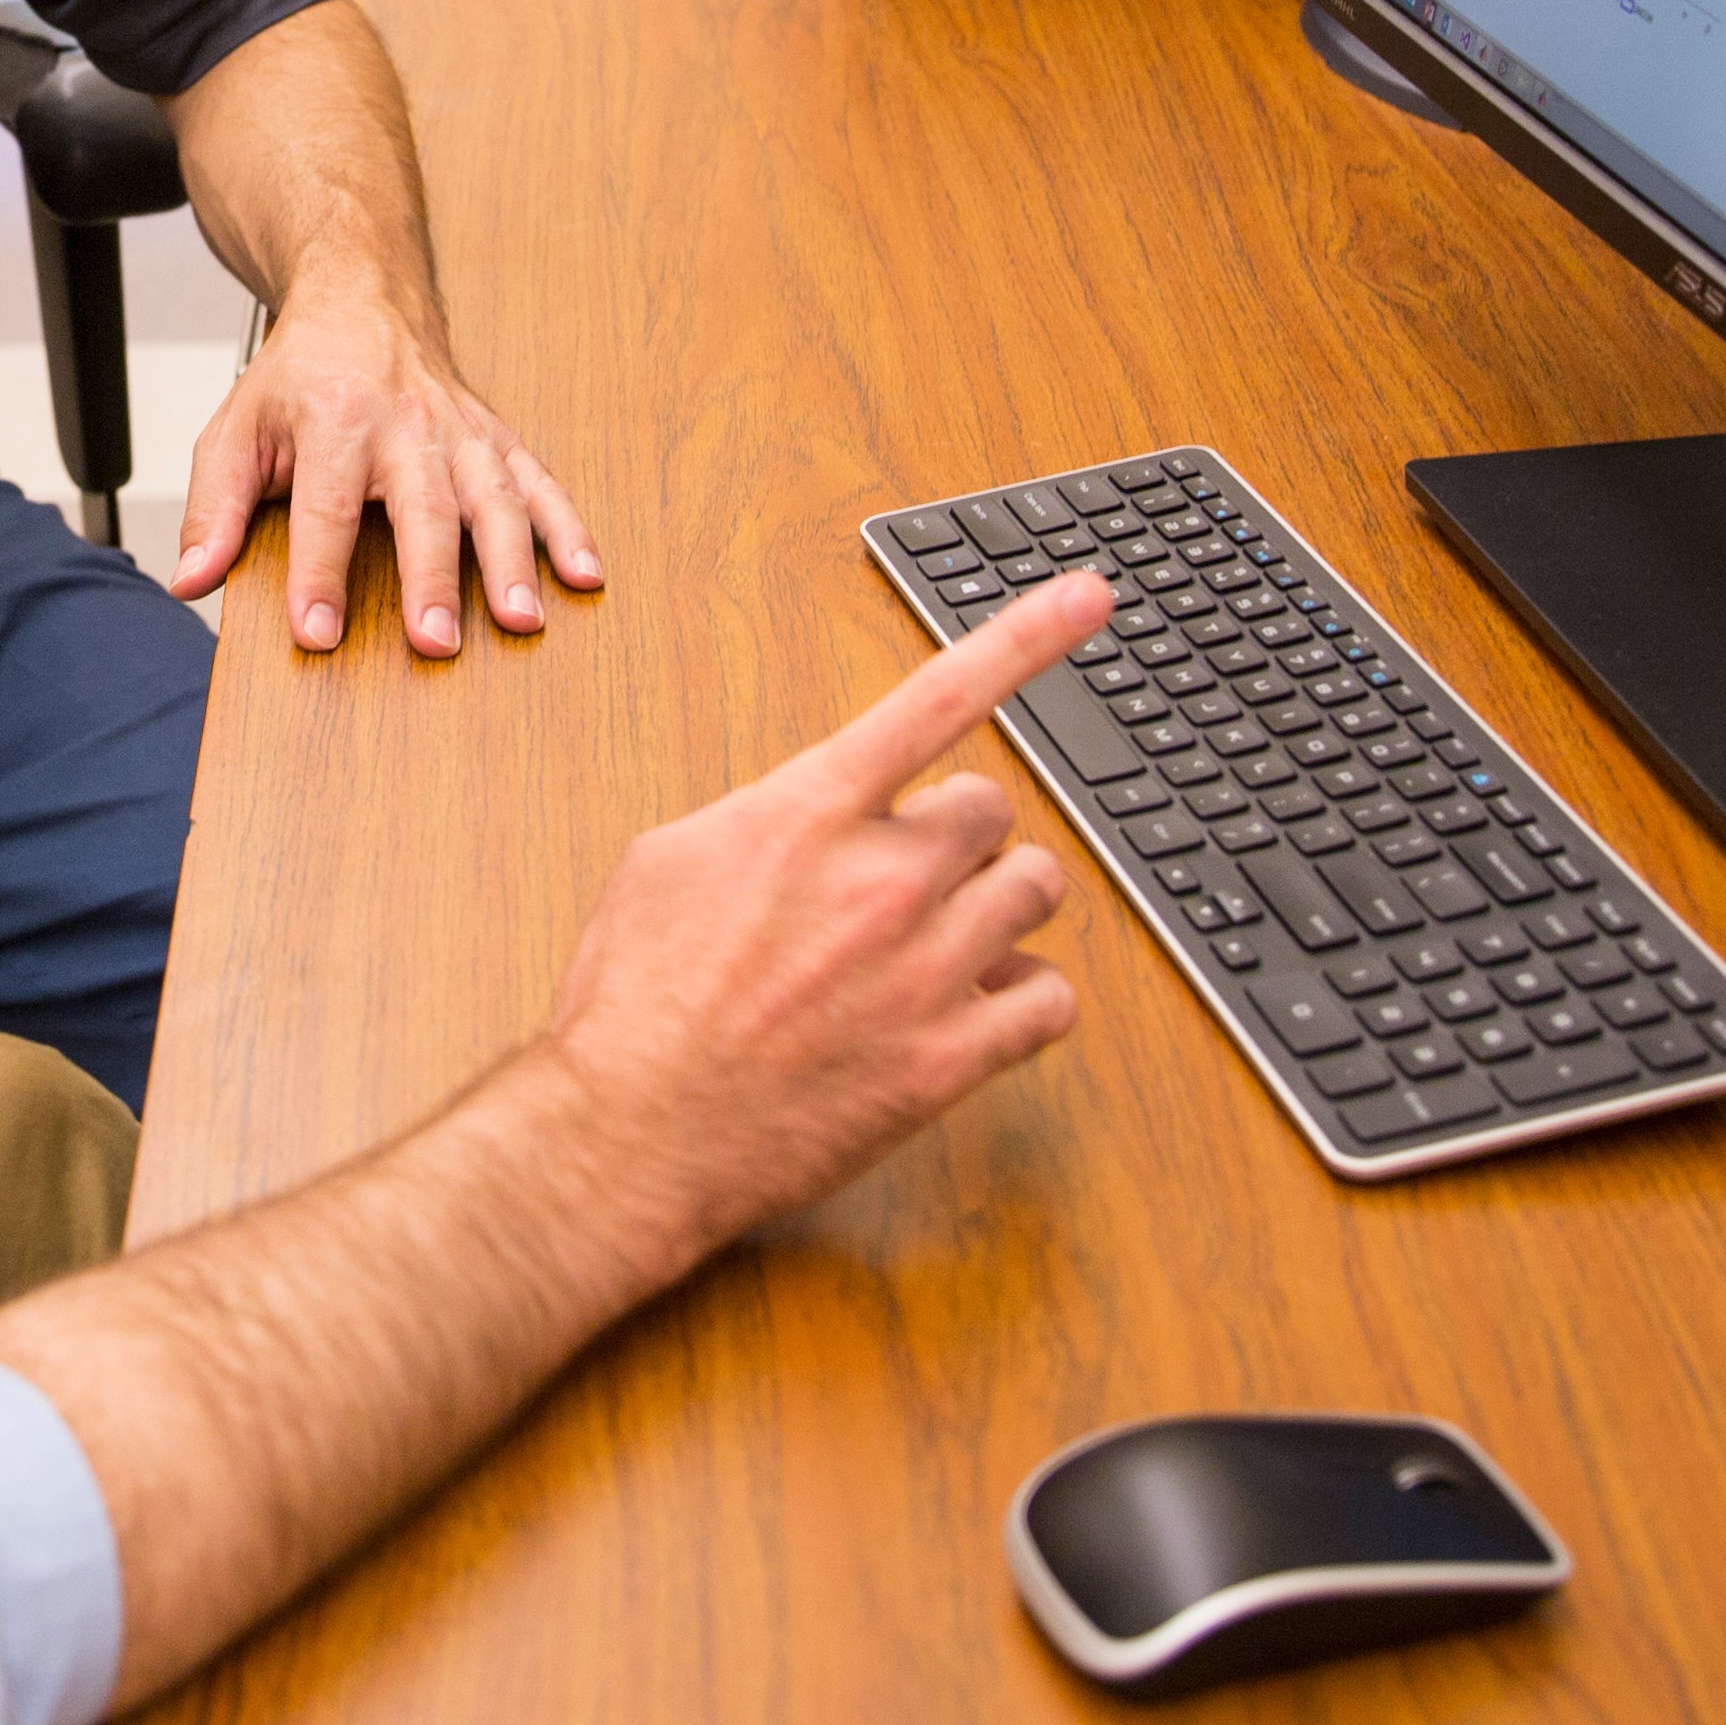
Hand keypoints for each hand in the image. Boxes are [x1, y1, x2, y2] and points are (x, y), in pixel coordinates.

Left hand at [162, 281, 603, 660]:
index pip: (324, 507)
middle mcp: (404, 423)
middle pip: (421, 506)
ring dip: (513, 561)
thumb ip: (212, 509)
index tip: (317, 634)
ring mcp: (461, 431)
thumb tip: (190, 582)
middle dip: (430, 577)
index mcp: (332, 420)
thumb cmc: (298, 378)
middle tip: (435, 642)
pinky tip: (586, 575)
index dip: (318, 574)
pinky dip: (569, 528)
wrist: (362, 297)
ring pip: (494, 496)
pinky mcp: (498, 436)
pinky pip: (541, 483)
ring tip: (522, 622)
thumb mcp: (235, 430)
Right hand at [536, 573, 1099, 1265]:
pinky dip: (1025, 1001)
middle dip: (958, 839)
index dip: (1027, 635)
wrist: (634, 1130)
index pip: (938, 697)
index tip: (1091, 594)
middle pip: (993, 810)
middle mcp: (882, 877)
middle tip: (905, 884)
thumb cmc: (637, 1001)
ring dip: (1001, 907)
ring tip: (944, 942)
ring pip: (1038, 890)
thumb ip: (765, 816)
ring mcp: (928, 968)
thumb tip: (814, 808)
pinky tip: (976, 1011)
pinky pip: (1053, 1000)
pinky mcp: (952, 1057)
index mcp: (808, 813)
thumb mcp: (669, 858)